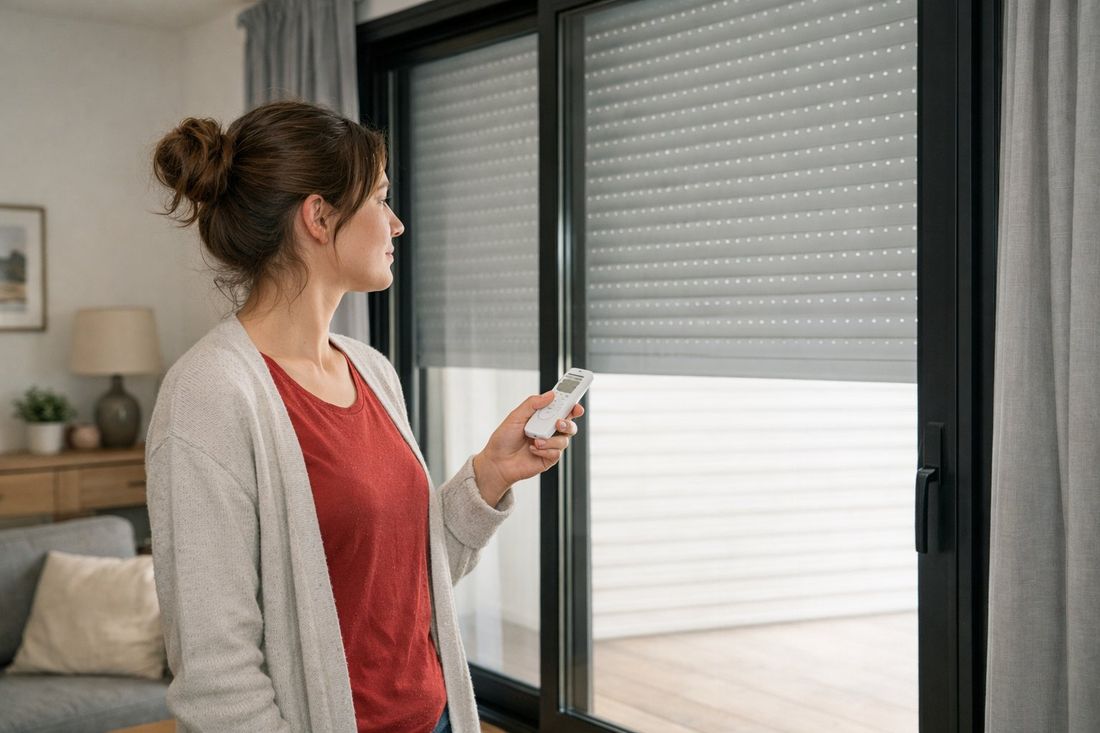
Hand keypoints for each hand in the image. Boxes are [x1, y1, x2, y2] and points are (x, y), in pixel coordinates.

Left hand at [472, 391, 584, 506]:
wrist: (497, 462)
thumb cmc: (504, 439)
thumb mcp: (515, 416)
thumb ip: (532, 404)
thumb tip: (550, 395)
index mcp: (542, 418)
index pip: (561, 409)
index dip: (571, 405)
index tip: (575, 404)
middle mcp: (548, 430)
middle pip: (569, 424)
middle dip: (568, 423)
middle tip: (558, 423)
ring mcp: (550, 445)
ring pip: (564, 440)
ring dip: (551, 440)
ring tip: (536, 441)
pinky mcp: (549, 458)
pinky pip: (556, 453)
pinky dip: (545, 451)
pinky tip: (533, 450)